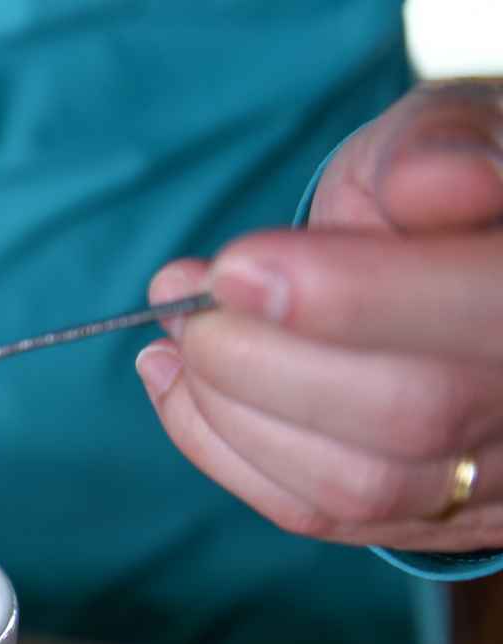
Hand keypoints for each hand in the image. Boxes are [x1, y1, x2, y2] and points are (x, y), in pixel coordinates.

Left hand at [139, 81, 502, 551]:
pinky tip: (181, 385)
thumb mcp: (463, 123)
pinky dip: (227, 449)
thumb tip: (435, 184)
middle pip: (411, 413)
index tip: (232, 267)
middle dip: (261, 357)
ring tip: (175, 336)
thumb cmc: (464, 172)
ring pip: (359, 484)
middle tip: (182, 294)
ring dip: (229, 409)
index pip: (489, 312)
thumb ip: (443, 143)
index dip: (349, 298)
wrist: (472, 248)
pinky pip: (323, 513)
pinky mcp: (438, 517)